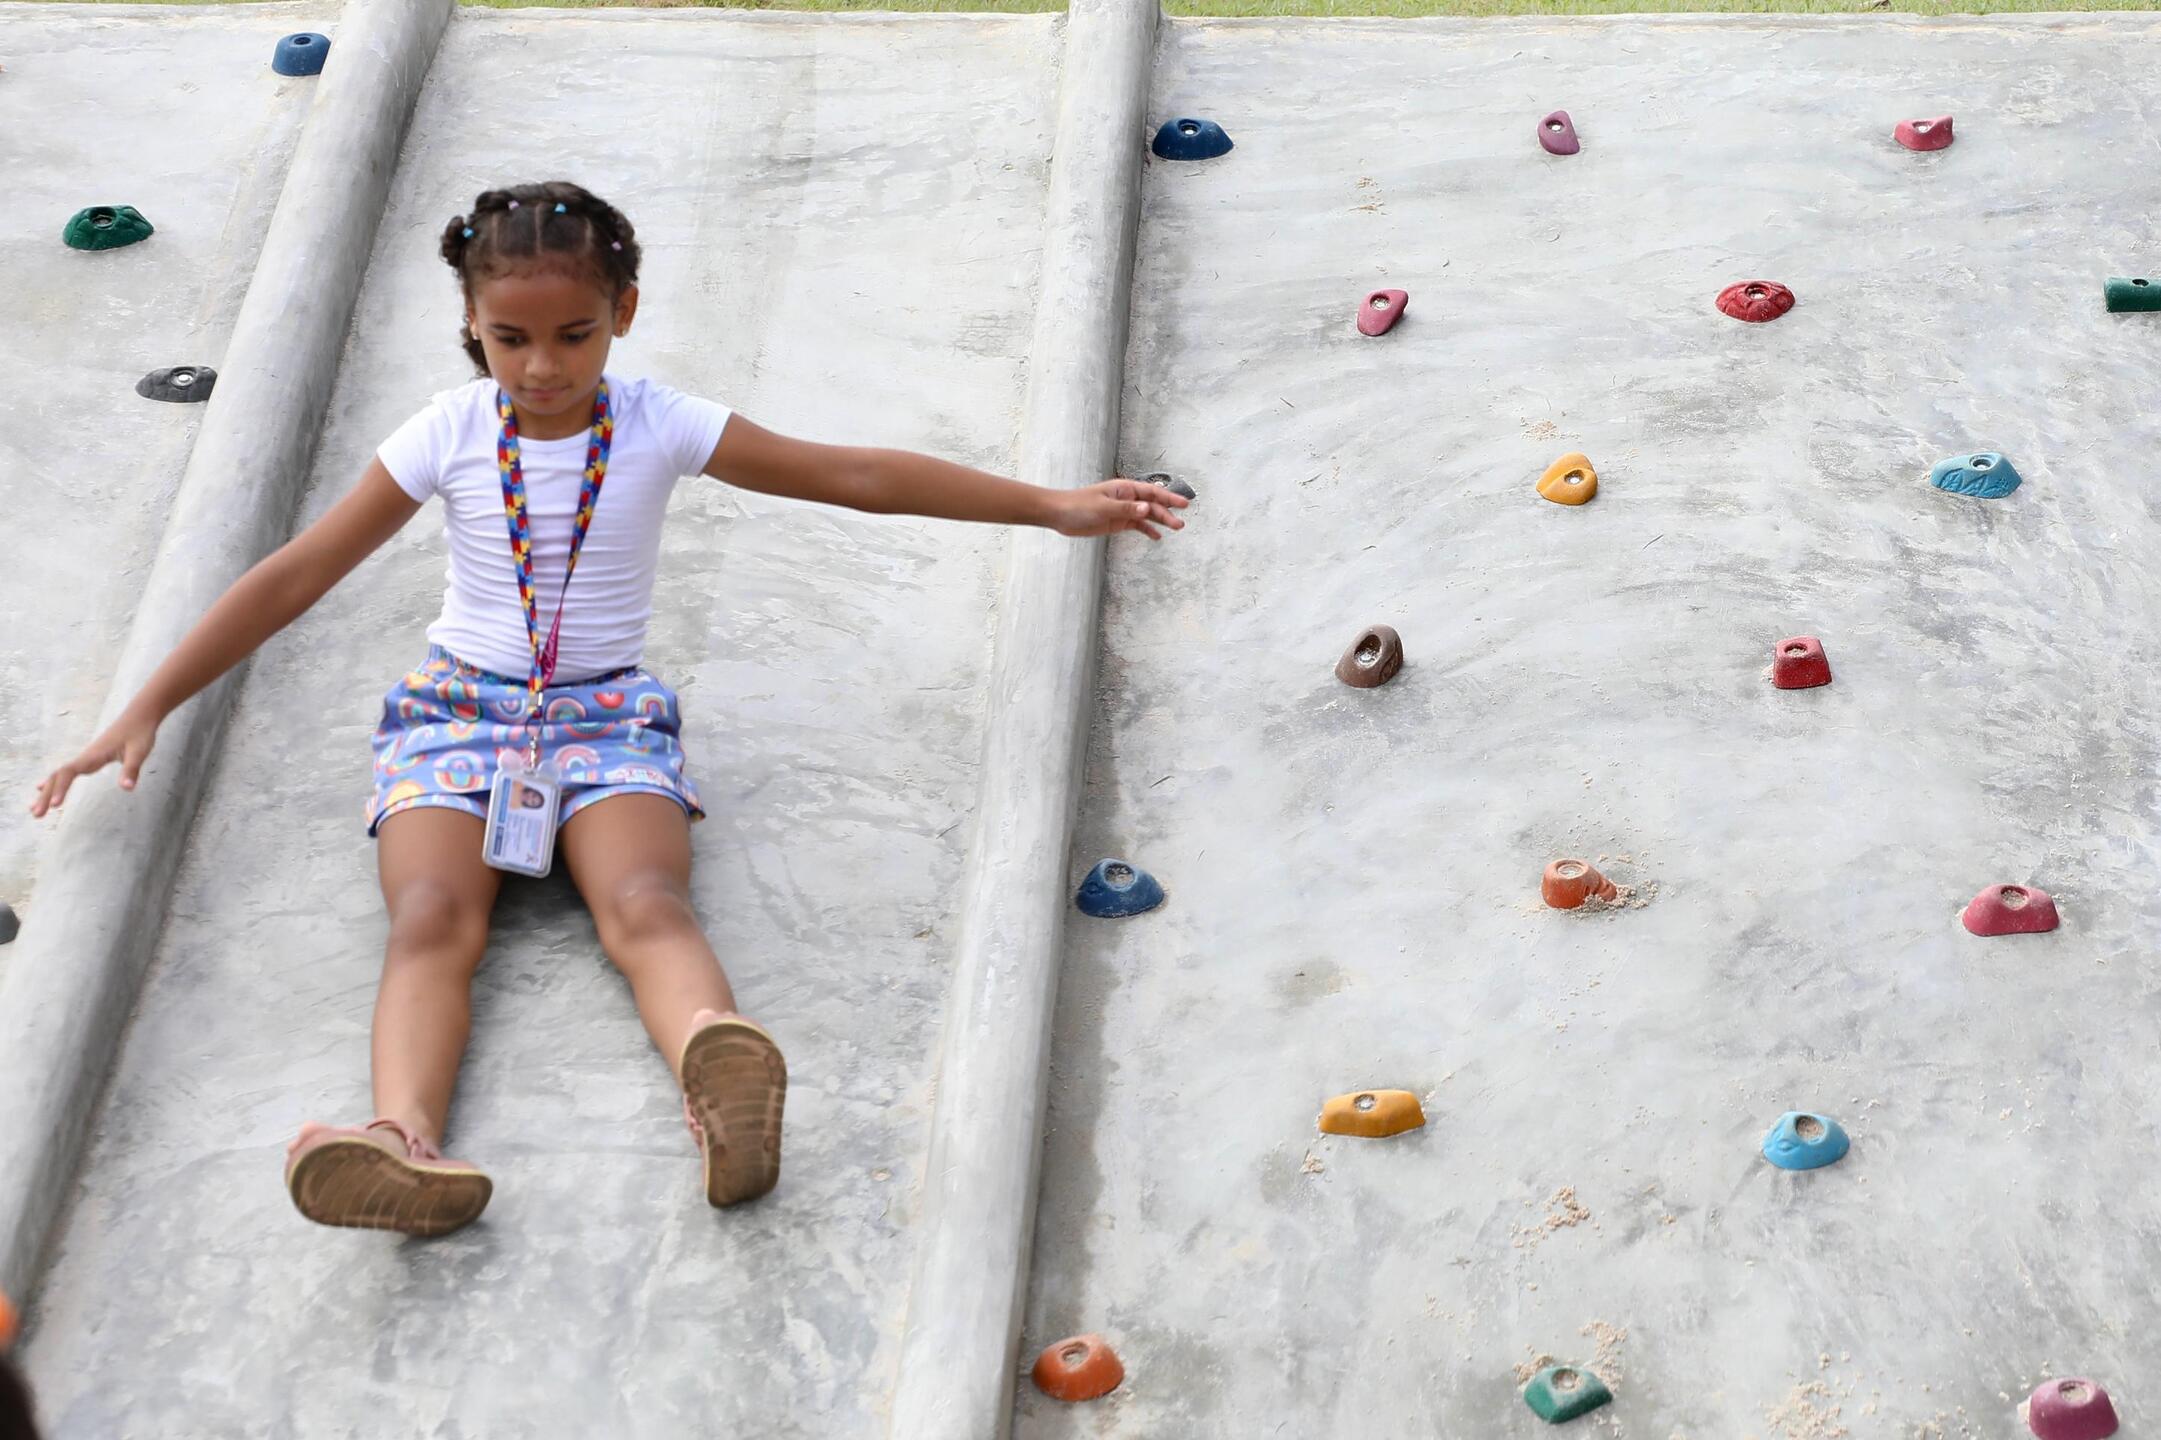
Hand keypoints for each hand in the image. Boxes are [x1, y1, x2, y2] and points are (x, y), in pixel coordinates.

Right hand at [31, 706, 160, 817]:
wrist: (139, 716)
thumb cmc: (139, 733)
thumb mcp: (139, 752)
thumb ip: (131, 770)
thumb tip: (127, 789)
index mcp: (93, 755)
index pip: (69, 772)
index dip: (60, 788)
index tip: (55, 805)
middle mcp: (84, 757)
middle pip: (58, 776)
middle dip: (46, 795)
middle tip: (36, 815)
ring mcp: (85, 758)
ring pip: (59, 775)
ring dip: (47, 791)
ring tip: (35, 810)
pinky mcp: (90, 759)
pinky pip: (66, 772)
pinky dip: (54, 782)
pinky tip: (43, 789)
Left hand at [1053, 477, 1190, 539]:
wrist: (1059, 514)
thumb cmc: (1078, 505)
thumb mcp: (1103, 507)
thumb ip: (1126, 509)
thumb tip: (1146, 508)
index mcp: (1124, 489)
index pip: (1152, 492)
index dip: (1169, 497)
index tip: (1184, 503)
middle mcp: (1126, 498)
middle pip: (1152, 505)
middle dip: (1168, 513)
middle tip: (1181, 524)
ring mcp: (1123, 510)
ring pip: (1147, 515)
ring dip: (1161, 521)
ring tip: (1176, 529)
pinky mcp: (1117, 522)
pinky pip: (1137, 525)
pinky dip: (1147, 530)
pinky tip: (1157, 537)